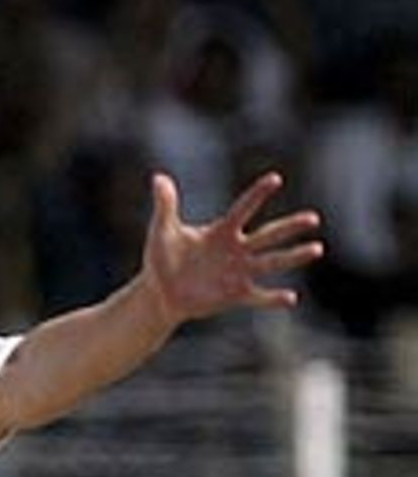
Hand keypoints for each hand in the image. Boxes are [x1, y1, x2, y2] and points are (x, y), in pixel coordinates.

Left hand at [141, 171, 323, 328]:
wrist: (160, 294)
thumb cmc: (162, 259)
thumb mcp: (162, 231)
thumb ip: (165, 205)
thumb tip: (159, 178)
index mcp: (222, 231)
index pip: (244, 209)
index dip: (258, 195)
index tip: (275, 179)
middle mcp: (236, 249)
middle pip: (269, 235)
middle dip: (290, 227)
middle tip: (314, 218)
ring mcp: (238, 272)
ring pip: (272, 262)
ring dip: (294, 256)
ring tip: (317, 248)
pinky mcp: (235, 294)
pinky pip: (258, 296)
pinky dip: (273, 298)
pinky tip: (291, 298)